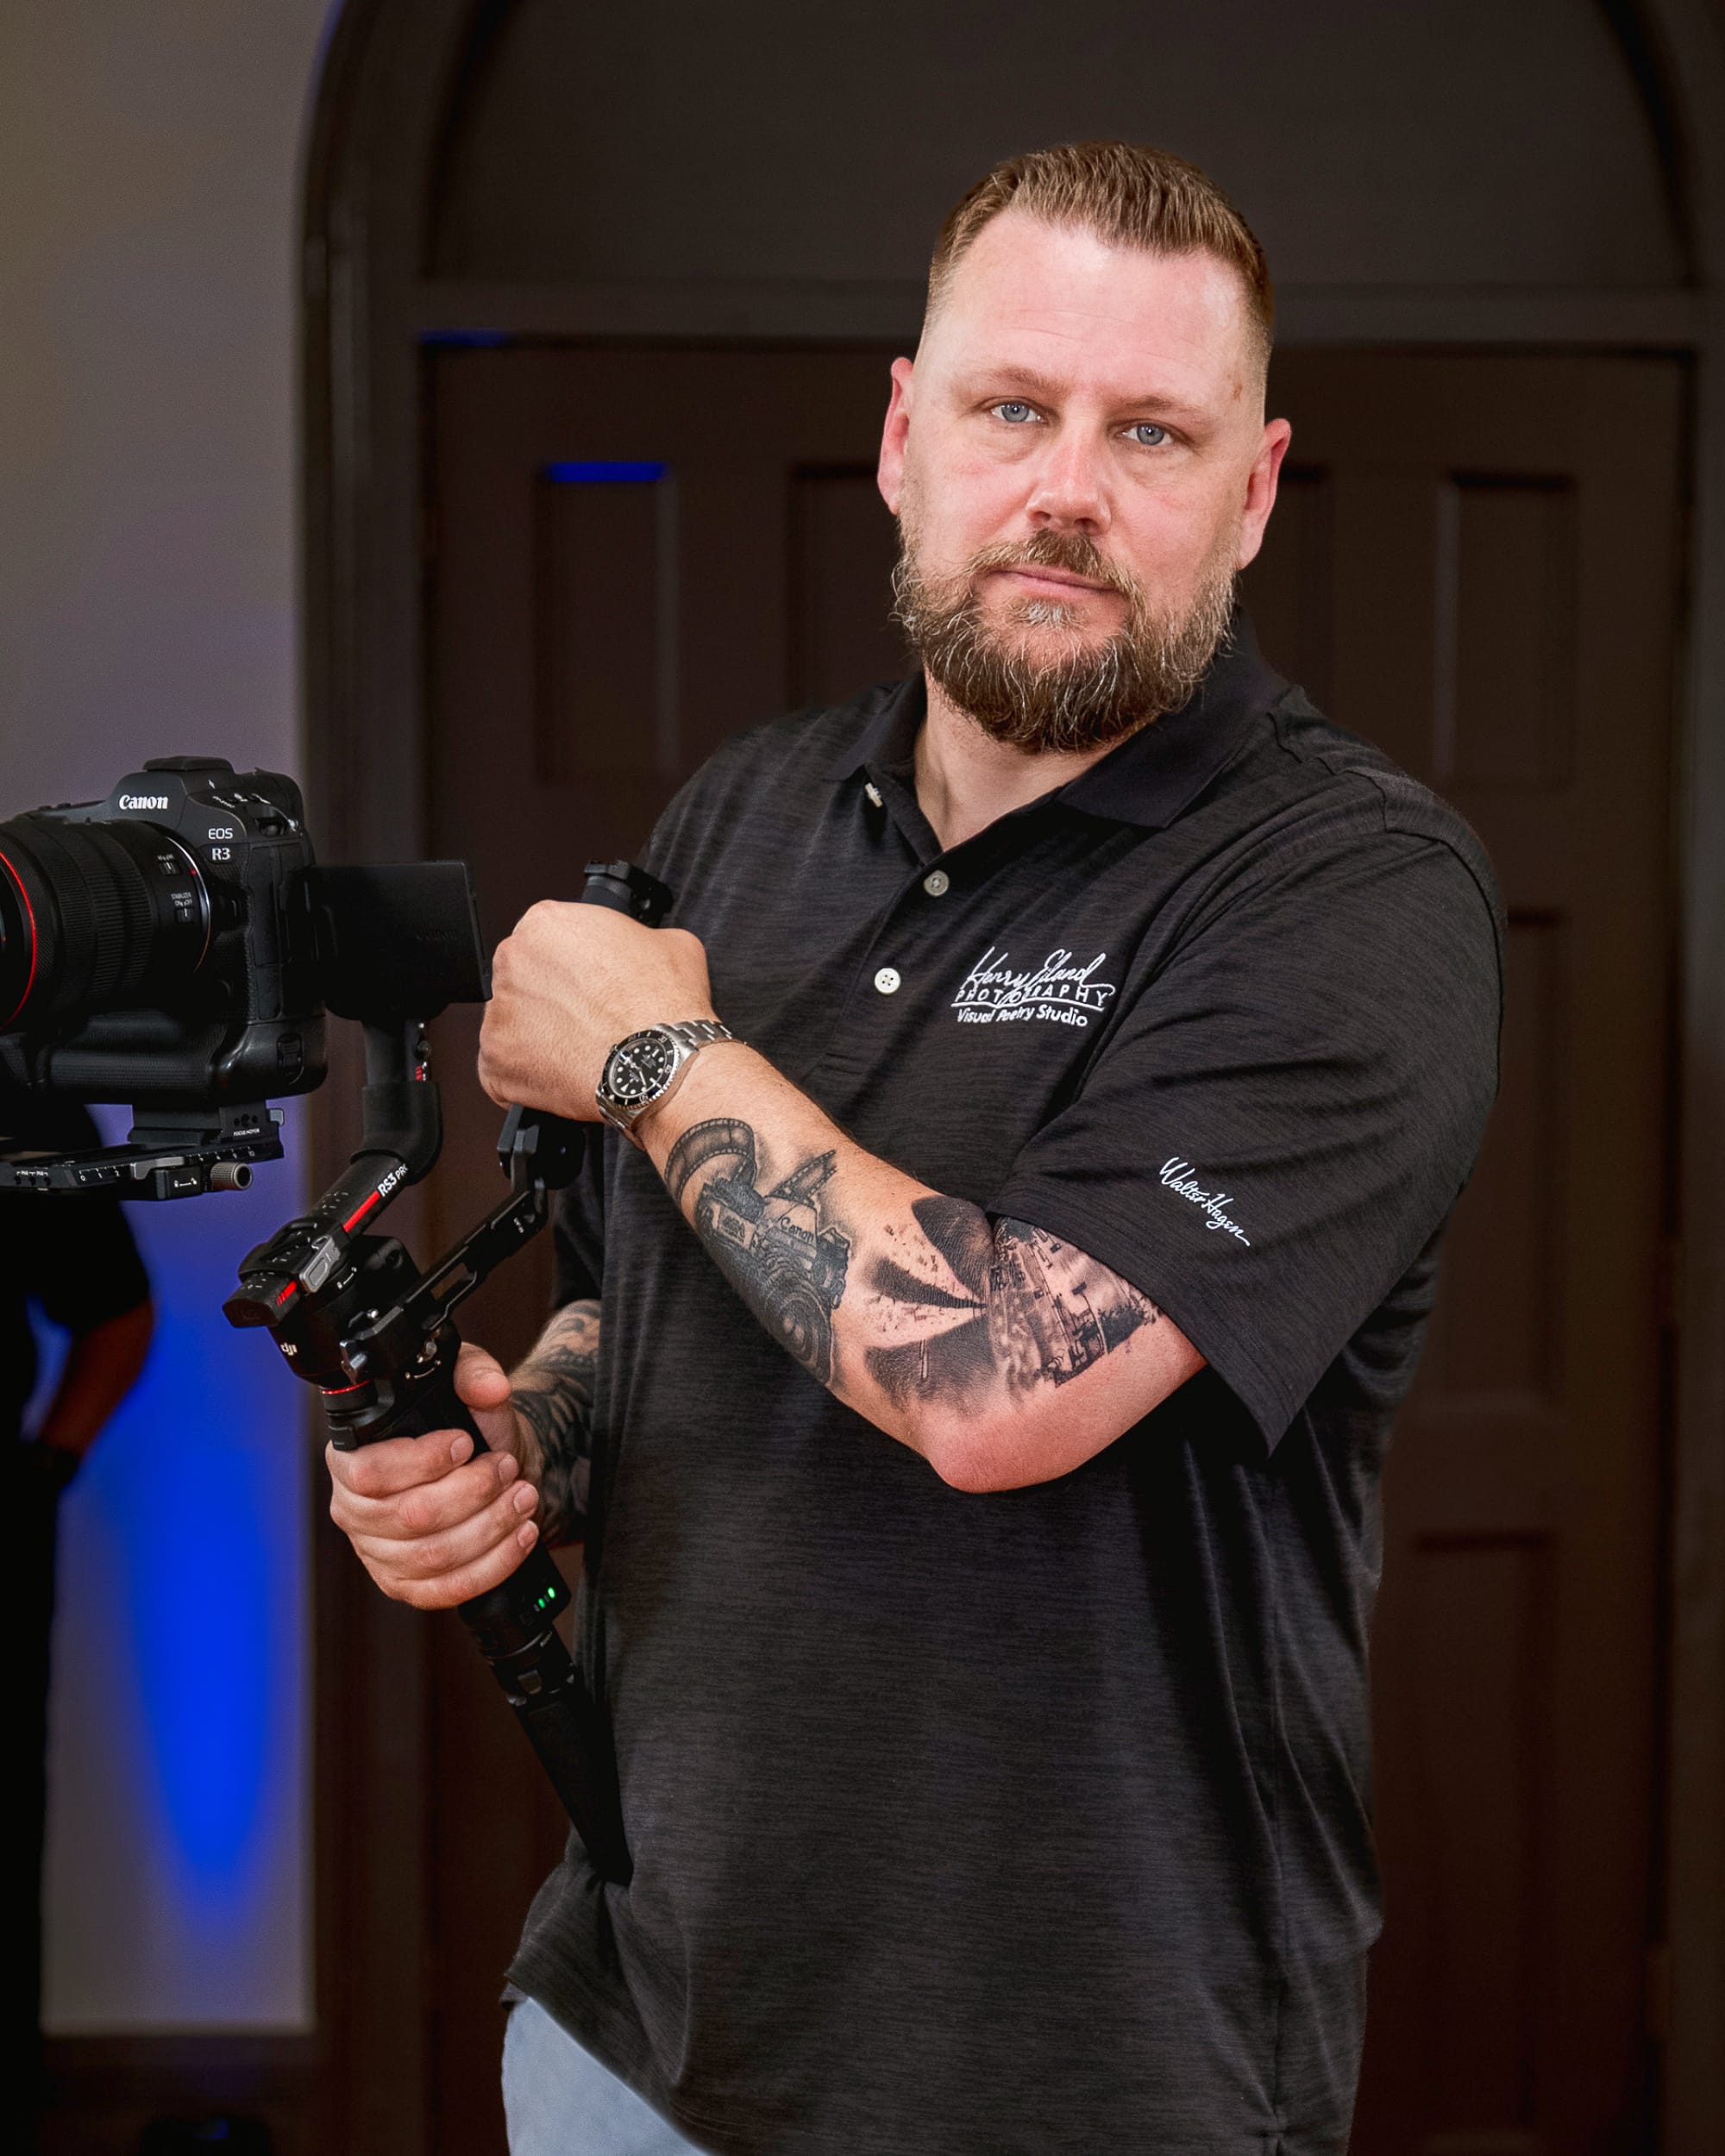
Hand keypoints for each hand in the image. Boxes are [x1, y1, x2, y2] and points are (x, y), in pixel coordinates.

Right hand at [325, 1342, 543, 1608]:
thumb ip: (473, 1372)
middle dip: (472, 1492)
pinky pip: (449, 1589)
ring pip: (434, 1556)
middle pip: (409, 1517)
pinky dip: (495, 1564)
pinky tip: (521, 1535)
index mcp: (350, 1459)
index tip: (465, 1443)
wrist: (487, 1463)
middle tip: (506, 1467)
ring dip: (490, 1526)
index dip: (421, 1461)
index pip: (369, 1472)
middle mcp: (354, 1510)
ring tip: (523, 1496)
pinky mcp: (407, 1585)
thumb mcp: (467, 1382)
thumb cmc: (464, 1425)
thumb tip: (489, 1386)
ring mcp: (378, 1554)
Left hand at [477, 902, 714, 1119]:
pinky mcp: (495, 1061)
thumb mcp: (671, 942)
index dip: (571, 967)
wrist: (660, 1064)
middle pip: (523, 981)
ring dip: (538, 1039)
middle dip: (549, 1001)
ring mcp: (499, 1013)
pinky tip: (564, 1075)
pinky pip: (505, 1070)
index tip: (587, 985)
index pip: (546, 942)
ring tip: (578, 1050)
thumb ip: (637, 937)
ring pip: (513, 1026)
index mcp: (546, 924)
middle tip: (585, 1019)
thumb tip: (636, 949)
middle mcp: (513, 961)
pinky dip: (530, 1078)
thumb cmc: (662, 1005)